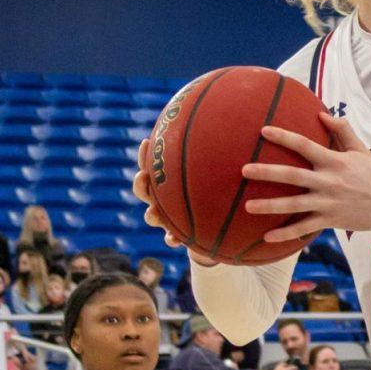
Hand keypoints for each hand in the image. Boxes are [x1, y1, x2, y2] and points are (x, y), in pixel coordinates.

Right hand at [132, 139, 216, 266]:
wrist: (223, 227)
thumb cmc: (221, 195)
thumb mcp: (222, 174)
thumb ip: (220, 156)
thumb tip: (230, 129)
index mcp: (171, 182)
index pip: (153, 165)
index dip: (145, 155)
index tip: (146, 142)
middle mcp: (166, 199)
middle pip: (144, 191)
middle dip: (140, 184)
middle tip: (143, 176)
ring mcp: (170, 219)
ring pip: (151, 216)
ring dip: (150, 215)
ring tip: (152, 213)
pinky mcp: (179, 236)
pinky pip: (170, 240)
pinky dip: (169, 239)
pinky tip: (172, 240)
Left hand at [241, 114, 370, 241]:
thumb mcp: (360, 150)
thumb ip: (342, 131)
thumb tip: (322, 114)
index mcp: (334, 161)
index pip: (304, 145)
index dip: (283, 137)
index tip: (263, 131)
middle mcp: (328, 181)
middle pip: (292, 175)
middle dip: (266, 172)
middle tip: (243, 169)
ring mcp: (328, 203)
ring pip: (293, 205)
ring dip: (269, 206)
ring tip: (247, 206)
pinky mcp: (330, 220)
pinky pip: (303, 228)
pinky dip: (285, 234)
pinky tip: (267, 237)